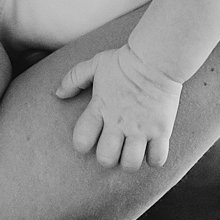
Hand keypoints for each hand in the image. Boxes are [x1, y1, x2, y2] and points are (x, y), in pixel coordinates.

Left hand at [55, 43, 181, 170]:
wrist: (157, 56)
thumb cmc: (125, 60)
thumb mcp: (96, 64)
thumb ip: (74, 78)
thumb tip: (58, 94)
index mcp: (100, 108)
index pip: (81, 141)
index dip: (83, 144)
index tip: (92, 138)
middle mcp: (119, 122)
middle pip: (106, 159)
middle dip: (108, 158)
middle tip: (115, 147)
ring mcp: (141, 128)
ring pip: (130, 163)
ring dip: (130, 161)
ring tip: (133, 151)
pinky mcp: (161, 129)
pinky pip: (157, 159)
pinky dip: (155, 159)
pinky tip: (152, 148)